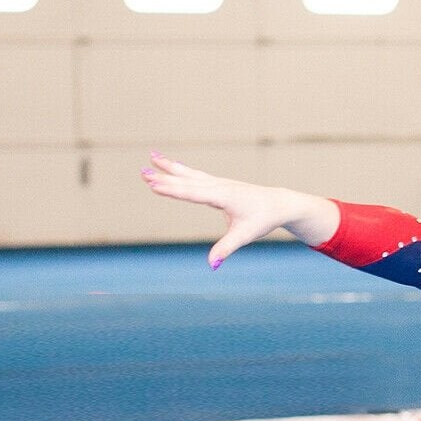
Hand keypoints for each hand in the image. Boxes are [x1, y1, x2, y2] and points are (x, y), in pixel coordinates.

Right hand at [141, 153, 336, 265]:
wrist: (278, 204)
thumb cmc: (262, 219)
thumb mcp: (245, 235)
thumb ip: (226, 249)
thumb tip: (212, 264)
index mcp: (223, 196)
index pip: (193, 193)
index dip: (172, 190)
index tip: (153, 185)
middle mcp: (219, 186)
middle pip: (187, 180)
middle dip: (164, 177)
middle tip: (142, 172)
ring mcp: (219, 182)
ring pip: (190, 173)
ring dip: (170, 166)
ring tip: (151, 156)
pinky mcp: (220, 184)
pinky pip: (196, 175)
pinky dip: (181, 169)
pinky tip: (171, 164)